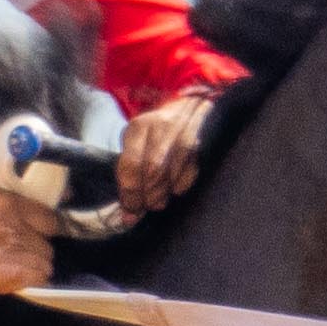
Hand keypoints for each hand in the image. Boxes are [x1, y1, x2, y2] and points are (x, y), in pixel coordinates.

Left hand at [116, 92, 216, 216]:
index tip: (129, 209)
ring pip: (171, 174)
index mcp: (139, 127)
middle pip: (152, 171)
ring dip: (162, 195)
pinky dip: (179, 187)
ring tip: (156, 201)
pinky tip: (172, 190)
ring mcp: (183, 134)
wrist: (184, 109)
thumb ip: (128, 177)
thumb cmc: (152, 134)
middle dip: (147, 196)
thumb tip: (129, 216)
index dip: (130, 192)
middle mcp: (161, 127)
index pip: (131, 164)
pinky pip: (189, 174)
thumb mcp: (133, 145)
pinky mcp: (199, 144)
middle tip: (144, 206)